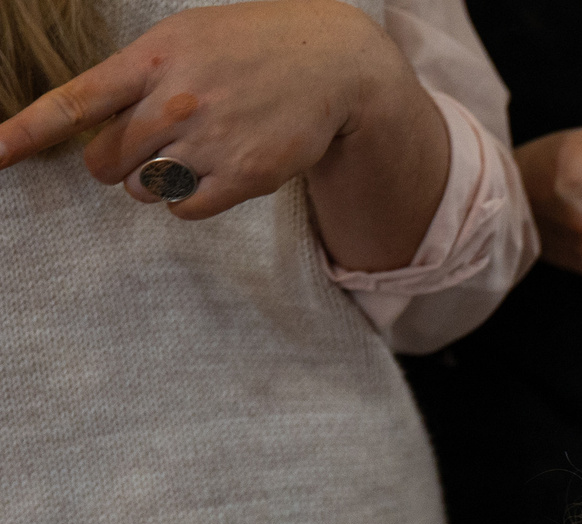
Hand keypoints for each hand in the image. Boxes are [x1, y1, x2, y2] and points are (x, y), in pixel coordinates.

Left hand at [0, 1, 426, 234]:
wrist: (333, 63)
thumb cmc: (251, 48)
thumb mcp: (187, 39)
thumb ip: (139, 78)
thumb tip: (99, 134)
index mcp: (151, 60)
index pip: (72, 103)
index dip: (22, 132)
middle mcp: (173, 102)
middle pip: (104, 162)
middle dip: (117, 162)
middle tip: (150, 145)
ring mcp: (208, 140)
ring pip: (145, 188)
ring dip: (158, 179)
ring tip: (198, 149)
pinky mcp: (243, 175)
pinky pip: (185, 209)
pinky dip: (191, 198)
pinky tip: (219, 169)